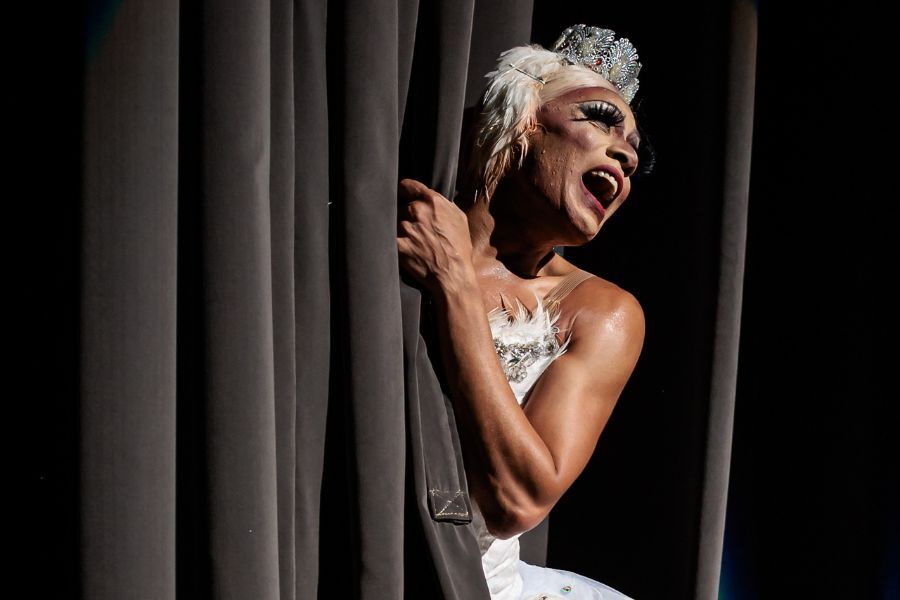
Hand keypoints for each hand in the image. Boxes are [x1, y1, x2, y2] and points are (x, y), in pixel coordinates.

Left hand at [397, 178, 474, 295]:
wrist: (453, 274)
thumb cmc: (459, 248)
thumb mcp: (459, 219)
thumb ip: (443, 204)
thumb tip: (431, 198)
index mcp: (432, 201)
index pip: (408, 186)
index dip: (404, 191)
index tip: (402, 196)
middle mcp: (417, 211)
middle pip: (402, 206)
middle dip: (406, 215)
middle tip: (415, 229)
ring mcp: (405, 227)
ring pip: (395, 221)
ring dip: (401, 229)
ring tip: (413, 242)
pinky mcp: (397, 243)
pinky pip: (389, 237)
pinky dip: (394, 241)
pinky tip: (403, 248)